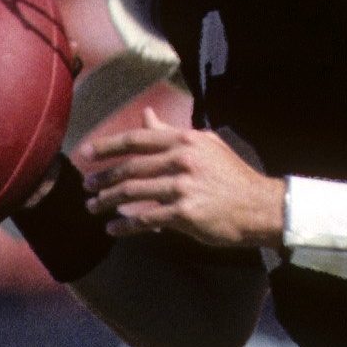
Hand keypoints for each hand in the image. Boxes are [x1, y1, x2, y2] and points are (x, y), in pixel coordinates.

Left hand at [76, 110, 282, 247]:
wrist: (260, 207)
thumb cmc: (232, 177)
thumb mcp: (205, 145)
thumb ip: (172, 132)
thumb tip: (146, 116)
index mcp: (184, 140)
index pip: (136, 140)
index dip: (107, 146)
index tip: (85, 153)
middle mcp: (181, 160)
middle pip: (130, 167)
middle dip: (103, 178)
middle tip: (86, 186)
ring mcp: (182, 187)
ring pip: (133, 193)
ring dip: (108, 201)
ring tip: (93, 207)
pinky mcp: (185, 213)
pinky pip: (146, 219)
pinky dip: (126, 226)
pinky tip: (113, 229)